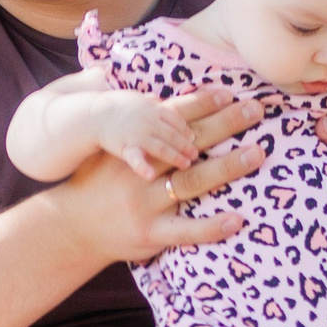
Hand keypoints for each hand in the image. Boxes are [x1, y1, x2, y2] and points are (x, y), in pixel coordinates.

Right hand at [51, 91, 265, 263]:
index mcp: (134, 148)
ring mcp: (146, 203)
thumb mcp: (111, 153)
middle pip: (190, 143)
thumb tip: (170, 106)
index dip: (202, 104)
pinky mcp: (150, 233)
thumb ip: (141, 134)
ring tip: (258, 153)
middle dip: (225, 124)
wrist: (69, 227)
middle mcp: (141, 172)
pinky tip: (238, 219)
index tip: (232, 93)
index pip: (172, 119)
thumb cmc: (97, 184)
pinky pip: (186, 230)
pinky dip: (212, 226)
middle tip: (256, 110)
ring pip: (192, 181)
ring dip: (227, 166)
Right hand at [90, 89, 202, 179]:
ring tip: (186, 164)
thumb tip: (159, 99)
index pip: (174, 119)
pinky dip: (143, 166)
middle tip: (195, 153)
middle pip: (172, 133)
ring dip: (175, 155)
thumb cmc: (113, 107)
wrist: (91, 115)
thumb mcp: (134, 99)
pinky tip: (150, 176)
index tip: (193, 137)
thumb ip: (149, 101)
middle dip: (185, 144)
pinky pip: (135, 158)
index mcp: (151, 108)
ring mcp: (137, 134)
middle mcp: (147, 121)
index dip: (184, 128)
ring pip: (161, 146)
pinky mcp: (125, 147)